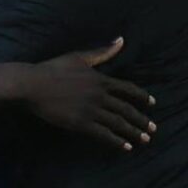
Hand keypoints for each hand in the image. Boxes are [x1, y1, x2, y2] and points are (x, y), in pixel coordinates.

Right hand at [23, 38, 155, 150]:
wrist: (34, 85)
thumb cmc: (53, 69)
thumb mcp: (79, 57)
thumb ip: (102, 52)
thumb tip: (120, 40)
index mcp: (101, 79)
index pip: (128, 89)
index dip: (142, 97)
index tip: (152, 104)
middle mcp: (100, 95)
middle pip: (127, 109)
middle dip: (142, 120)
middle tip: (153, 129)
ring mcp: (91, 110)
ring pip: (118, 123)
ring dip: (133, 132)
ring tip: (144, 140)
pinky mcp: (81, 124)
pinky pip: (104, 135)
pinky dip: (116, 141)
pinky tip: (126, 148)